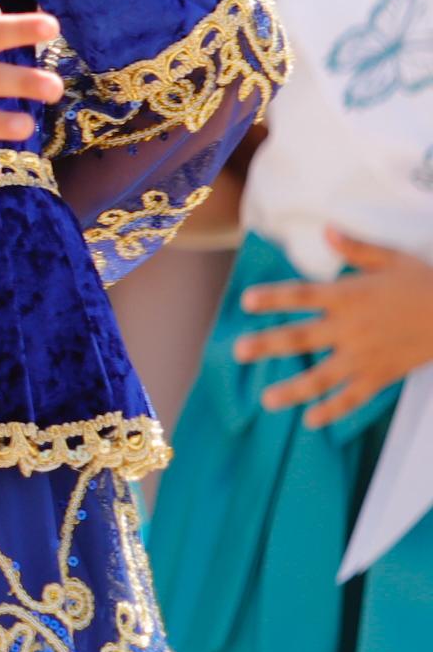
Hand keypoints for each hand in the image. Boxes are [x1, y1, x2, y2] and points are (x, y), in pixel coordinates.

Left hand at [234, 229, 432, 425]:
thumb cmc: (429, 284)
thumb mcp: (394, 259)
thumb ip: (357, 249)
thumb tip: (326, 230)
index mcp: (350, 296)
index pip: (302, 296)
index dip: (273, 298)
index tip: (246, 301)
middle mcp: (351, 328)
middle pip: (300, 338)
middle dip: (266, 345)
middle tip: (238, 352)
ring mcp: (365, 355)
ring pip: (322, 376)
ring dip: (292, 389)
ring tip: (266, 400)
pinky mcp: (382, 375)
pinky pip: (354, 397)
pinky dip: (333, 410)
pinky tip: (311, 421)